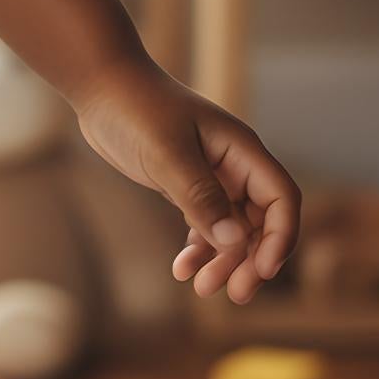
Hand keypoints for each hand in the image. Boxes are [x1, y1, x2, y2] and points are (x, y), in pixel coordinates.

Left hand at [72, 53, 300, 303]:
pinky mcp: (184, 183)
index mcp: (241, 150)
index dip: (281, 237)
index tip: (262, 270)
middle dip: (250, 259)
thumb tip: (236, 243)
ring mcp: (210, 175)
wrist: (98, 84)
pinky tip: (181, 269)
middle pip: (259, 221)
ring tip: (201, 288)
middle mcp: (233, 164)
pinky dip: (197, 247)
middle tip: (234, 294)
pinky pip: (203, 223)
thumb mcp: (166, 153)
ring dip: (222, 260)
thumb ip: (200, 197)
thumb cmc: (134, 108)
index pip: (281, 198)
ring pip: (230, 228)